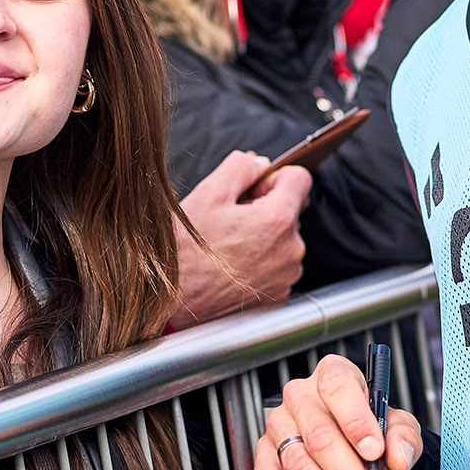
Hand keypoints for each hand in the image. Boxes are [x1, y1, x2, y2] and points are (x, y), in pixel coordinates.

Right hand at [173, 151, 310, 324]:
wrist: (169, 304)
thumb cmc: (184, 254)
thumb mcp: (208, 194)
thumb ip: (241, 167)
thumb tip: (260, 164)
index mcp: (278, 220)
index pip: (300, 178)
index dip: (274, 178)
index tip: (252, 189)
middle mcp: (290, 250)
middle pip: (289, 211)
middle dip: (264, 209)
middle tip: (229, 220)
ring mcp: (285, 277)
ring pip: (283, 241)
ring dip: (261, 237)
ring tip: (226, 246)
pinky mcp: (277, 297)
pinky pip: (276, 267)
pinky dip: (259, 262)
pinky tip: (231, 265)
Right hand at [255, 353, 420, 469]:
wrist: (354, 442)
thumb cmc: (371, 427)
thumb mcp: (396, 424)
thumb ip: (402, 436)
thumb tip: (398, 456)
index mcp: (333, 374)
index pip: (336, 386)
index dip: (355, 420)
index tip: (373, 450)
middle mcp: (301, 395)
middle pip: (319, 434)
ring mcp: (279, 423)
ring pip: (297, 461)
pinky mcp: (266, 450)